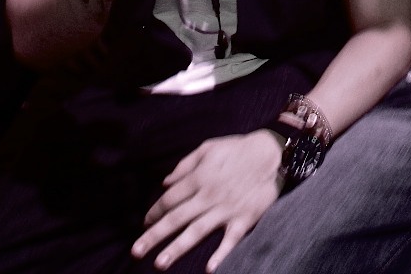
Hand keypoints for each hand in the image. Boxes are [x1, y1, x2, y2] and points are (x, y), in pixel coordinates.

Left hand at [133, 130, 285, 271]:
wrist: (274, 152)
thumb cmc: (239, 148)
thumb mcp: (208, 148)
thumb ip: (185, 165)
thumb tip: (165, 183)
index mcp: (199, 177)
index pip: (169, 199)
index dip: (154, 212)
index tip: (145, 223)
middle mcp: (209, 195)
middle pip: (176, 218)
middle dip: (154, 236)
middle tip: (136, 252)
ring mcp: (227, 209)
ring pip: (197, 231)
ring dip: (177, 248)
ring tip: (160, 263)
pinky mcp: (245, 218)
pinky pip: (231, 239)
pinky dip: (221, 254)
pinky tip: (210, 269)